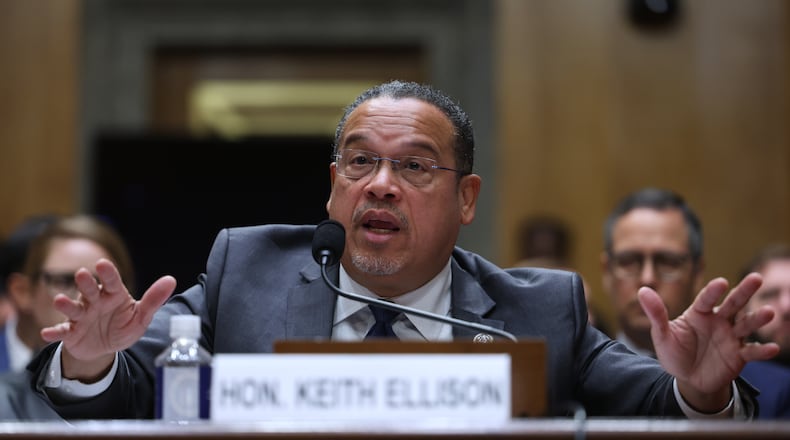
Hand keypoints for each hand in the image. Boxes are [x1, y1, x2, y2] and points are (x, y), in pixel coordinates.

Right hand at [40, 258, 175, 381]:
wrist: (105, 349)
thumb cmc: (123, 327)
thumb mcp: (141, 316)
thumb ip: (154, 299)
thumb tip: (171, 280)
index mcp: (113, 295)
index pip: (112, 282)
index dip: (108, 273)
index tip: (103, 263)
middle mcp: (95, 302)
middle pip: (89, 290)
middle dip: (85, 283)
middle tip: (82, 274)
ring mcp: (81, 316)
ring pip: (73, 309)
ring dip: (66, 305)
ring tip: (60, 301)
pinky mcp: (71, 332)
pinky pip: (61, 331)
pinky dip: (54, 332)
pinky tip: (47, 333)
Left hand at [639, 272, 779, 412]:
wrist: (688, 379)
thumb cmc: (674, 353)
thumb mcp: (662, 335)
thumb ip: (656, 314)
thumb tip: (642, 290)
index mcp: (699, 313)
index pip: (706, 299)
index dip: (713, 291)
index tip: (721, 282)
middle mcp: (718, 321)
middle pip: (733, 304)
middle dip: (744, 291)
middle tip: (757, 277)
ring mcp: (731, 337)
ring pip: (746, 325)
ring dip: (757, 319)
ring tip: (769, 312)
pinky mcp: (740, 356)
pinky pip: (752, 352)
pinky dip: (762, 350)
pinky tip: (772, 348)